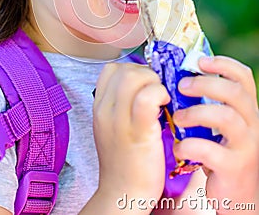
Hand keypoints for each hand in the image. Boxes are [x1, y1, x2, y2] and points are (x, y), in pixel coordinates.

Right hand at [92, 62, 169, 212]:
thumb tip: (146, 84)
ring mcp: (119, 120)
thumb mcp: (113, 126)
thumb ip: (121, 103)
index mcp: (99, 106)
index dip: (132, 69)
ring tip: (161, 99)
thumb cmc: (124, 160)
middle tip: (157, 91)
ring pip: (134, 77)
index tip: (145, 84)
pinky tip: (165, 105)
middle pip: (124, 69)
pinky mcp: (137, 131)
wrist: (123, 193)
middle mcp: (105, 110)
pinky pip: (146, 97)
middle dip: (147, 73)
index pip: (111, 69)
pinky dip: (159, 93)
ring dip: (154, 82)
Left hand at [173, 56, 258, 213]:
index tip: (200, 61)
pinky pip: (212, 150)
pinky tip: (179, 147)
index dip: (223, 64)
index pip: (244, 77)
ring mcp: (245, 146)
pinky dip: (190, 145)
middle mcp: (251, 123)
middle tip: (181, 86)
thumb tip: (178, 76)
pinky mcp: (233, 167)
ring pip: (227, 117)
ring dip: (196, 112)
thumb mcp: (219, 124)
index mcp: (245, 108)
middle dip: (205, 84)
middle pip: (235, 93)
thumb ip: (208, 102)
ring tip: (178, 116)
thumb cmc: (221, 151)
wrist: (236, 194)